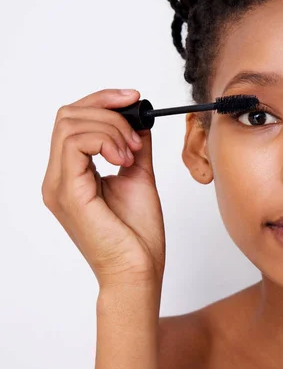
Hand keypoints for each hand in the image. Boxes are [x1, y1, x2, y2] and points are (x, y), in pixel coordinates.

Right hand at [42, 89, 165, 287]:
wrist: (138, 270)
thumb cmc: (137, 235)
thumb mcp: (139, 177)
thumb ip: (134, 148)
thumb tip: (139, 120)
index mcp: (72, 174)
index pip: (73, 120)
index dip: (103, 101)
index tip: (134, 98)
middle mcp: (58, 177)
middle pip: (68, 115)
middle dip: (108, 110)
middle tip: (137, 134)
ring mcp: (58, 185)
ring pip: (70, 124)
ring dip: (111, 128)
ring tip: (133, 153)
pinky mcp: (69, 192)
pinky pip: (75, 144)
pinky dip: (106, 140)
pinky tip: (125, 159)